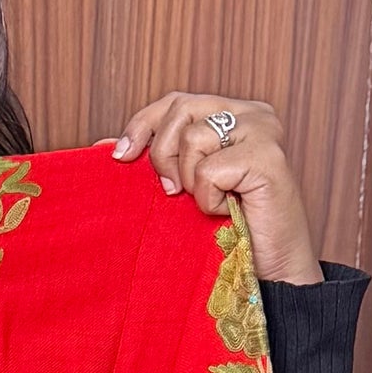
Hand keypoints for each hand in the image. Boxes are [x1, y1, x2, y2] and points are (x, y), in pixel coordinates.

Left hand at [106, 93, 323, 285]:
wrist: (268, 271)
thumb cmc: (228, 231)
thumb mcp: (184, 186)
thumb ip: (155, 158)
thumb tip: (103, 144)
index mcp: (235, 112)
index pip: (177, 101)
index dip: (143, 124)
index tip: (120, 156)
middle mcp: (253, 114)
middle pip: (181, 108)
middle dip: (162, 155)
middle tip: (173, 192)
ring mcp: (264, 131)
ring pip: (193, 138)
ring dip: (191, 182)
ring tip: (213, 202)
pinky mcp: (268, 157)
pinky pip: (209, 171)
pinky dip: (208, 199)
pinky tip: (228, 211)